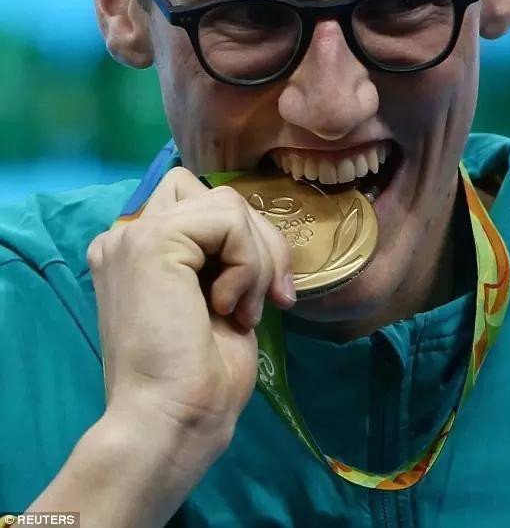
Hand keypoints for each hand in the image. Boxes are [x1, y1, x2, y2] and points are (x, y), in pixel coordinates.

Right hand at [87, 167, 295, 459]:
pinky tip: (227, 307)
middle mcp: (128, 235)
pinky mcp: (152, 238)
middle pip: (218, 196)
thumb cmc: (198, 378)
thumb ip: (225, 256)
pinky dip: (246, 262)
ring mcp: (134, 233)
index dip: (247, 242)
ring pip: (227, 203)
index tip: (270, 295)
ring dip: (255, 258)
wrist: (172, 420)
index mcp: (138, 251)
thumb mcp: (222, 298)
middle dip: (261, 242)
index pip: (205, 208)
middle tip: (274, 298)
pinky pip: (228, 219)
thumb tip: (262, 232)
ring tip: (242, 310)